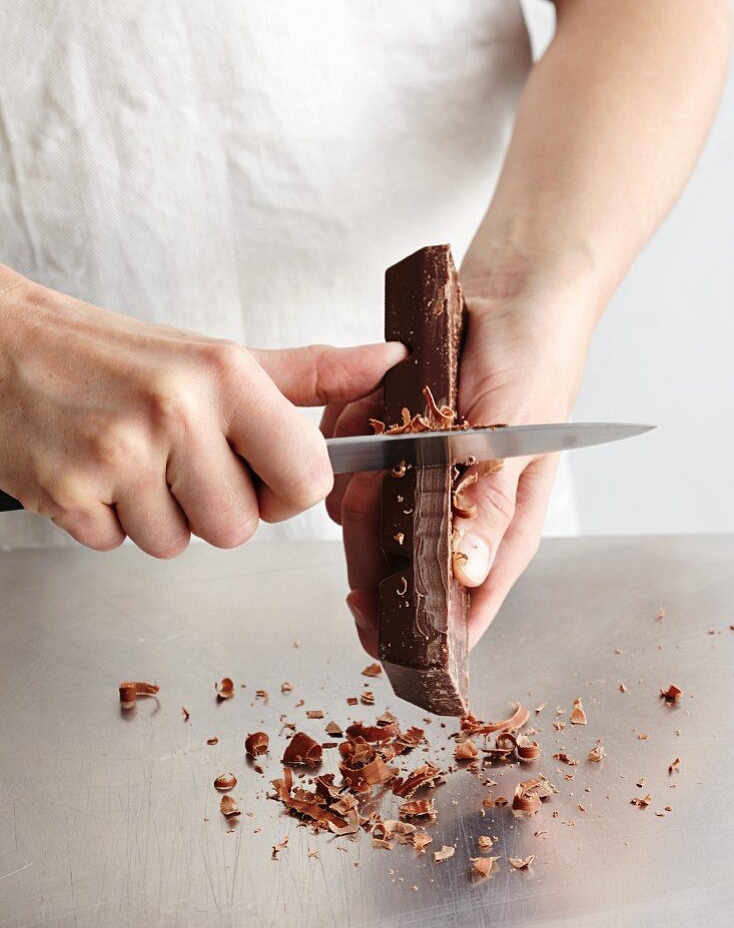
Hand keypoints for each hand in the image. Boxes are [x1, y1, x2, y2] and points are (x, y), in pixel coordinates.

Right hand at [0, 269, 404, 556]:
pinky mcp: (68, 494)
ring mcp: (118, 455)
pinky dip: (109, 521)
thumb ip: (310, 373)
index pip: (308, 477)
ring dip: (159, 516)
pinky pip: (118, 547)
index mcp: (226, 375)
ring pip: (179, 545)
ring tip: (132, 461)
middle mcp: (176, 411)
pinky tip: (96, 473)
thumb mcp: (219, 357)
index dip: (287, 490)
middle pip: (241, 528)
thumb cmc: (118, 356)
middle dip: (215, 507)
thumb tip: (386, 362)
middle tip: (180, 462)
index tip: (262, 472)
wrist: (6, 346)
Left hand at [325, 284, 593, 654]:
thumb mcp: (516, 439)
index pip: (461, 604)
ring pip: (360, 510)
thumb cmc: (533, 367)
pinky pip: (346, 455)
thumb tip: (467, 573)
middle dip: (372, 533)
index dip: (419, 628)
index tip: (374, 632)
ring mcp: (415, 475)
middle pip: (394, 563)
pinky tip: (373, 403)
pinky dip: (348, 431)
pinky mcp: (388, 438)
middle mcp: (452, 510)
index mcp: (496, 528)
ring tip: (390, 424)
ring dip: (360, 471)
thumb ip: (489, 505)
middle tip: (370, 491)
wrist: (508, 295)